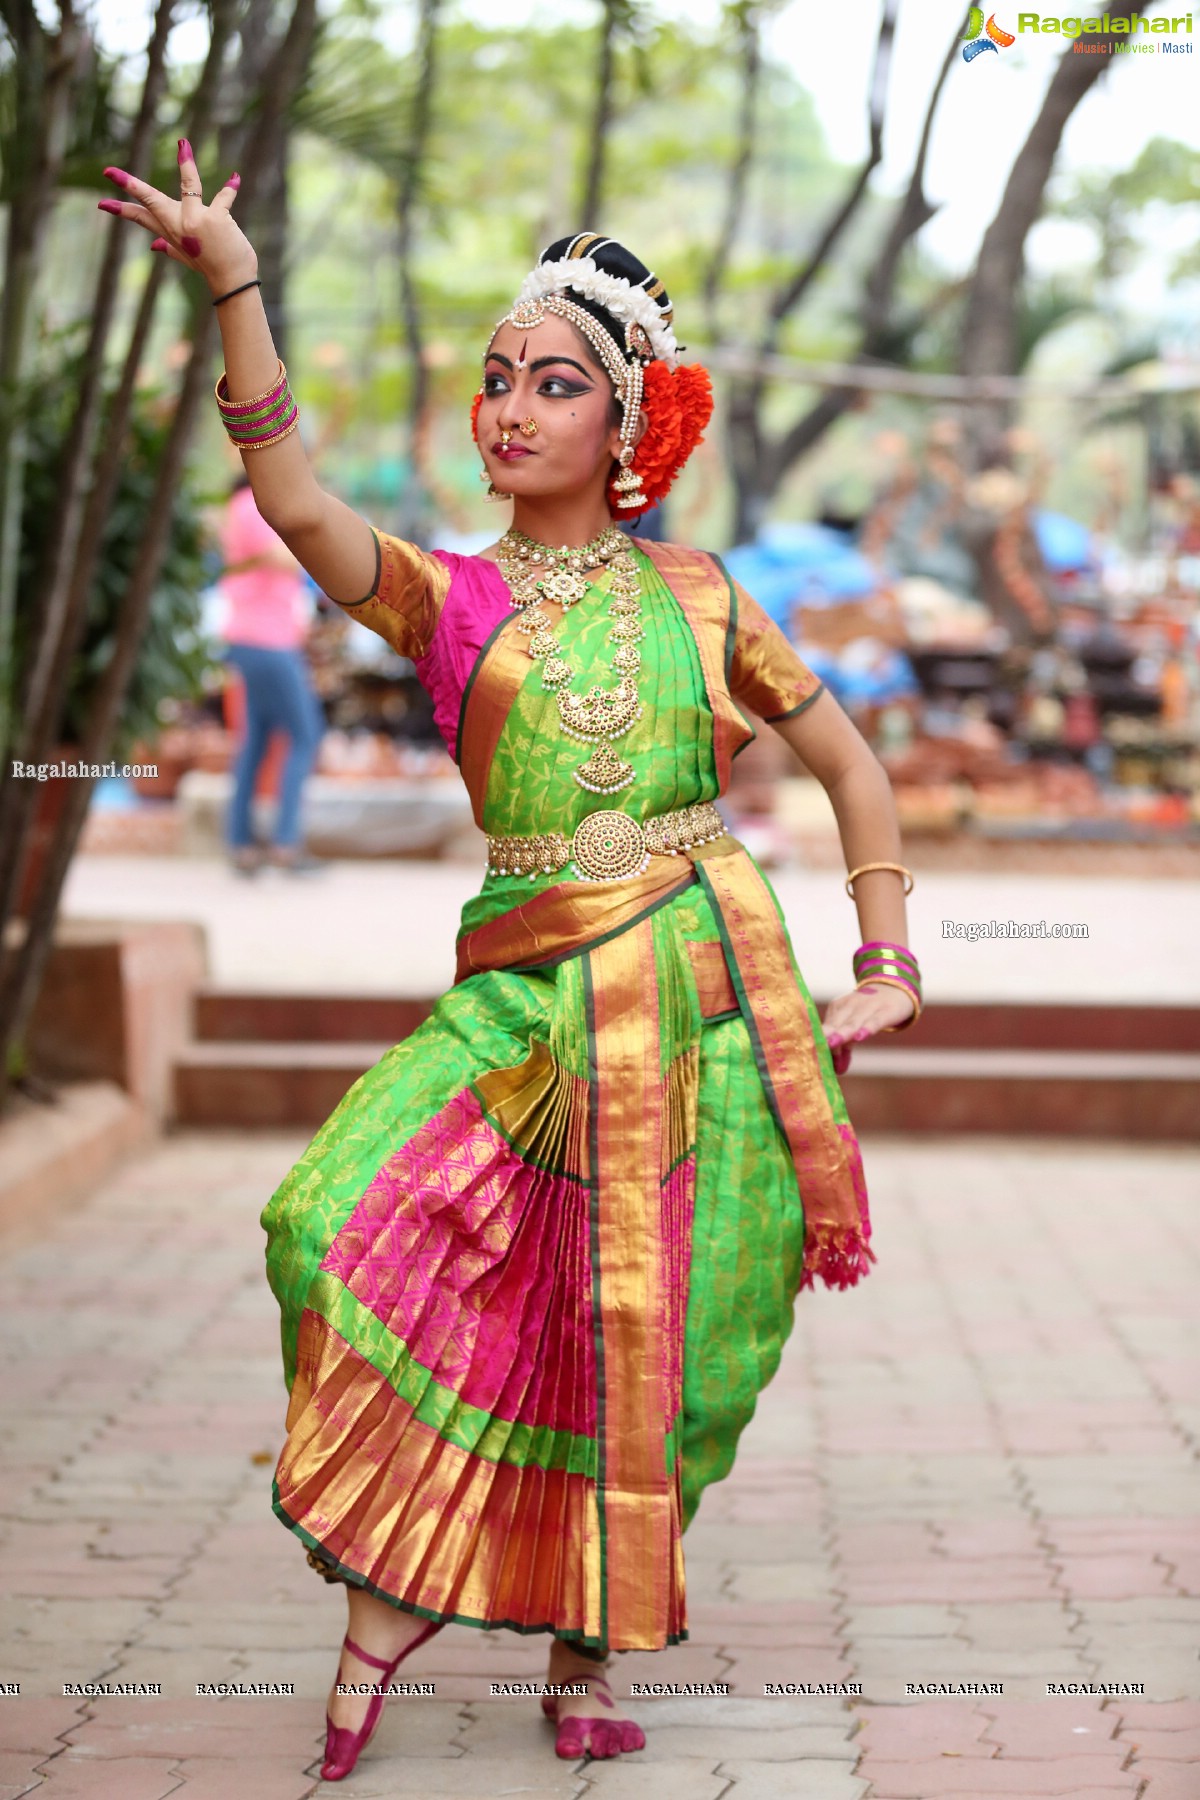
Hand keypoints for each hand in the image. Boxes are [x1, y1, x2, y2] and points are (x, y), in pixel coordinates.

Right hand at [97, 138, 256, 295]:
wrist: (232, 282)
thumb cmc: (211, 266)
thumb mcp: (186, 257)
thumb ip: (169, 248)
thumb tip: (153, 246)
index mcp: (169, 231)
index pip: (141, 218)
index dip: (120, 210)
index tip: (101, 204)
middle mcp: (179, 224)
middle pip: (151, 200)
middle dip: (130, 185)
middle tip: (109, 172)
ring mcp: (196, 220)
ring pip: (189, 185)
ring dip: (186, 164)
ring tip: (183, 144)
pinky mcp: (215, 218)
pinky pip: (223, 197)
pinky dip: (230, 188)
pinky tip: (234, 178)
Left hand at [822, 981, 915, 1073]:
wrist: (895, 988)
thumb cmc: (869, 1011)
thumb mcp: (854, 1025)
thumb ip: (845, 1046)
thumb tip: (837, 1070)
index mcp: (838, 1008)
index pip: (826, 1026)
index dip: (817, 1040)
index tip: (807, 1052)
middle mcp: (850, 1006)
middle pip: (835, 1024)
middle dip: (824, 1036)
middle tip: (814, 1049)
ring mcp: (868, 1006)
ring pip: (852, 1022)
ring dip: (842, 1033)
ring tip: (832, 1045)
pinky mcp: (886, 1010)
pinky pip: (875, 1020)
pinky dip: (867, 1028)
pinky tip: (860, 1037)